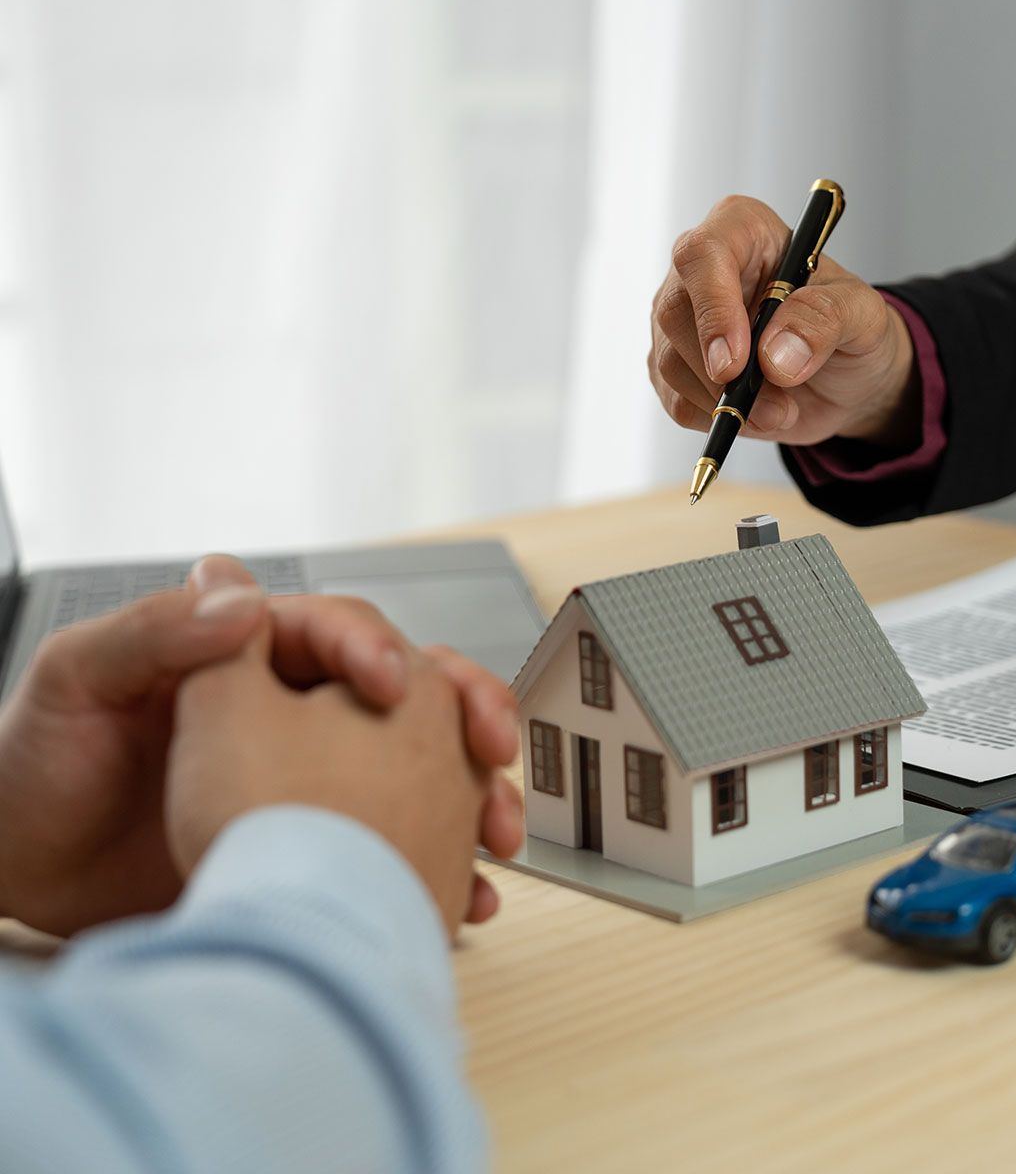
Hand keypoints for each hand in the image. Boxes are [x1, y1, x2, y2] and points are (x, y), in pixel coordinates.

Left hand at [0, 556, 521, 934]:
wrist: (19, 872)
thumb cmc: (34, 767)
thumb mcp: (75, 681)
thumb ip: (152, 632)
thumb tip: (237, 595)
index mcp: (248, 660)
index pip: (339, 634)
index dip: (378, 652)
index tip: (394, 685)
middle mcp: (296, 716)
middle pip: (413, 696)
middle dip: (467, 713)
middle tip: (489, 745)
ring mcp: (313, 786)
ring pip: (427, 772)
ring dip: (476, 796)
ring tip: (495, 830)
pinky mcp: (314, 851)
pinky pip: (401, 851)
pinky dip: (442, 871)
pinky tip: (466, 892)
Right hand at [650, 194, 920, 446]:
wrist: (845, 376)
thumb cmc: (850, 327)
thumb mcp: (862, 315)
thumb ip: (825, 320)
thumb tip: (774, 355)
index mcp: (744, 230)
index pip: (704, 254)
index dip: (714, 307)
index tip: (737, 362)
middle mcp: (701, 270)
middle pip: (674, 313)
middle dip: (720, 371)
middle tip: (775, 405)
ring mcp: (681, 319)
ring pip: (671, 363)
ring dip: (728, 403)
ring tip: (783, 409)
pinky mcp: (676, 367)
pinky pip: (678, 401)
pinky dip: (720, 420)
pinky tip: (758, 414)